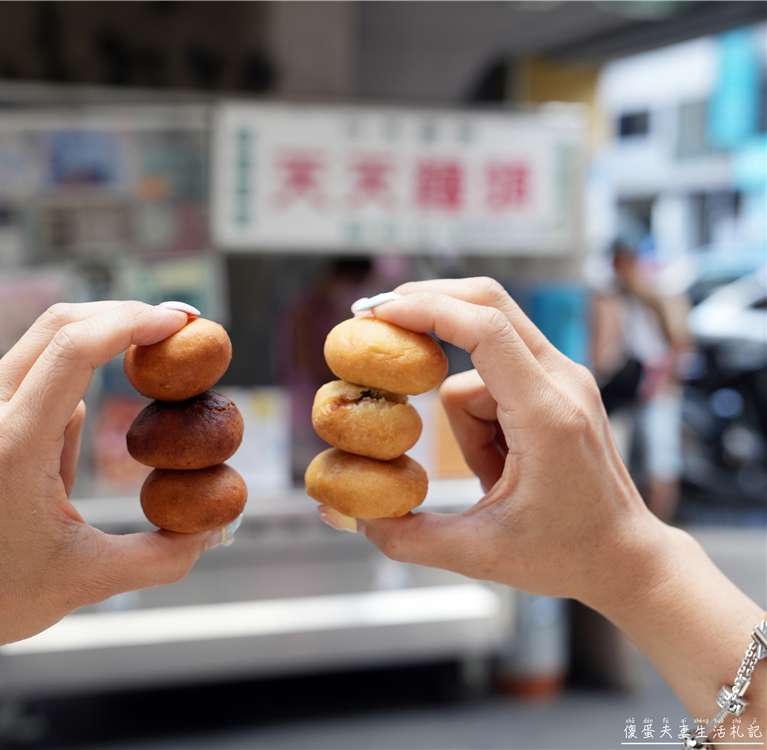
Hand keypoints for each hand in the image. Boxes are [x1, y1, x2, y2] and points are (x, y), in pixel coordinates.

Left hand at [0, 301, 220, 719]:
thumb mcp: (91, 579)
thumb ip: (164, 554)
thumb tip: (217, 531)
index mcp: (10, 446)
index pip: (74, 348)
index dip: (133, 321)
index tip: (178, 320)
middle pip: (55, 326)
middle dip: (119, 319)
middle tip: (171, 326)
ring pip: (33, 359)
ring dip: (78, 381)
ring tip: (61, 484)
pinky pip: (7, 388)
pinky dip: (43, 403)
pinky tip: (38, 472)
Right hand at [344, 278, 666, 607]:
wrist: (628, 558)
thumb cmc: (568, 554)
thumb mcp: (481, 554)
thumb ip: (407, 537)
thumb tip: (345, 517)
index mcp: (547, 415)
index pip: (486, 330)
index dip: (428, 311)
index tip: (378, 314)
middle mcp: (562, 381)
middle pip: (487, 304)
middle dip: (428, 306)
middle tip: (374, 322)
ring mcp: (564, 379)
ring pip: (478, 361)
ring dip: (460, 413)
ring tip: (488, 476)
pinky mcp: (557, 387)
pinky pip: (493, 379)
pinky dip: (477, 416)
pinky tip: (497, 466)